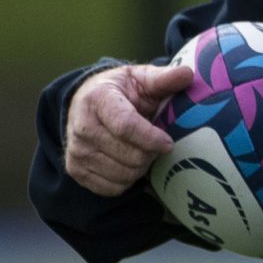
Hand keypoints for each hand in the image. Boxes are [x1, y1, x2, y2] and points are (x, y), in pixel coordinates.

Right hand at [63, 64, 194, 196]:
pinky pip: (111, 188)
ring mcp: (75, 150)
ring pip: (122, 174)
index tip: (168, 142)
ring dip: (141, 167)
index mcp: (98, 99)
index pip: (125, 125)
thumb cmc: (123, 92)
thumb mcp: (142, 79)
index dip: (151, 138)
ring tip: (143, 152)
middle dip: (150, 153)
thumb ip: (164, 79)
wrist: (87, 103)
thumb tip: (187, 74)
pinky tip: (129, 163)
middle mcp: (81, 126)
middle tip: (156, 145)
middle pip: (127, 155)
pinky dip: (127, 180)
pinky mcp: (75, 169)